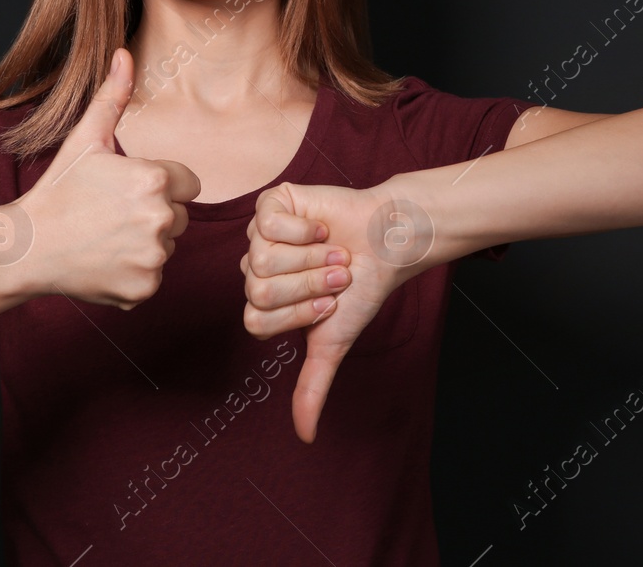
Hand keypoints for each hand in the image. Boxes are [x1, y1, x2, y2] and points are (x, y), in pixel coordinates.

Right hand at [12, 48, 198, 308]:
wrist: (26, 247)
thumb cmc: (58, 190)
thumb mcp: (84, 139)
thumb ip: (112, 97)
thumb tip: (123, 53)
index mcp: (155, 180)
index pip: (188, 183)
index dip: (159, 184)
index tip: (125, 190)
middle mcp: (161, 219)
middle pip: (179, 216)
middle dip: (153, 214)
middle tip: (110, 214)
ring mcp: (153, 257)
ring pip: (167, 246)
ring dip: (143, 243)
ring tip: (104, 236)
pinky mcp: (145, 288)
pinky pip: (153, 275)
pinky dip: (133, 272)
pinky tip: (103, 261)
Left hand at [241, 180, 421, 442]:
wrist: (387, 242)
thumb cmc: (360, 290)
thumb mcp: (333, 341)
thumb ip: (312, 386)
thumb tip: (305, 437)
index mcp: (263, 301)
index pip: (257, 319)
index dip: (298, 313)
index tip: (330, 303)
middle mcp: (255, 267)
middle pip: (259, 289)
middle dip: (308, 284)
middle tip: (336, 275)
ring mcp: (258, 234)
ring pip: (262, 257)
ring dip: (310, 258)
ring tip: (333, 251)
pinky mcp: (270, 204)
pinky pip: (269, 223)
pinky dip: (305, 229)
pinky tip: (322, 227)